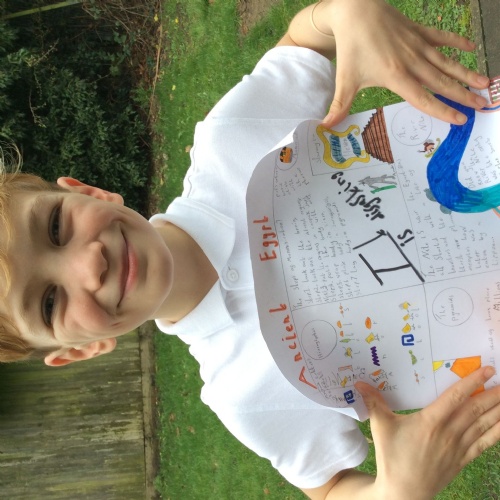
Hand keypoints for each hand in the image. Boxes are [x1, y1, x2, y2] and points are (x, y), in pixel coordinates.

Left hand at [321, 0, 489, 126]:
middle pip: (442, 82)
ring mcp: (417, 45)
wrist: (355, 10)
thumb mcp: (344, 79)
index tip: (459, 120)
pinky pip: (441, 38)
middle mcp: (412, 62)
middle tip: (481, 105)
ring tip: (484, 83)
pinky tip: (471, 48)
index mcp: (397, 76)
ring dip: (466, 73)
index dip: (442, 110)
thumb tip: (325, 128)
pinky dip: (456, 42)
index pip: (424, 98)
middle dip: (462, 95)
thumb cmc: (350, 47)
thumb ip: (339, 106)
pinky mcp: (418, 32)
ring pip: (447, 62)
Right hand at [355, 366, 499, 498]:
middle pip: (475, 409)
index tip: (487, 370)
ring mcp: (459, 447)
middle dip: (492, 393)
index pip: (455, 398)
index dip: (472, 382)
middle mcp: (449, 432)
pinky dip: (497, 432)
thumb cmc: (392, 458)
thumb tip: (359, 383)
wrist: (404, 492)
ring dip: (498, 409)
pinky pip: (485, 443)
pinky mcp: (463, 459)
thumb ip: (374, 403)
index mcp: (431, 422)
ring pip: (484, 425)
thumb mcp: (381, 427)